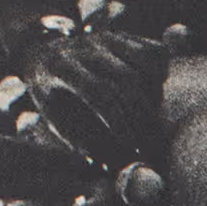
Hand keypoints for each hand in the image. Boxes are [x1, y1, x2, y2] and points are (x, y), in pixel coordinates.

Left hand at [18, 30, 169, 171]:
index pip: (98, 91)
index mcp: (61, 66)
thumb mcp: (59, 122)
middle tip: (149, 144)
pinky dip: (162, 75)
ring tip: (147, 118)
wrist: (43, 55)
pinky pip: (156, 53)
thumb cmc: (55, 99)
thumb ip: (89, 145)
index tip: (135, 149)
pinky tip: (152, 93)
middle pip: (126, 79)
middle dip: (142, 117)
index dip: (121, 122)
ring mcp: (105, 38)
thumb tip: (127, 168)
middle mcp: (84, 46)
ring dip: (155, 97)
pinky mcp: (123, 37)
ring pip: (146, 64)